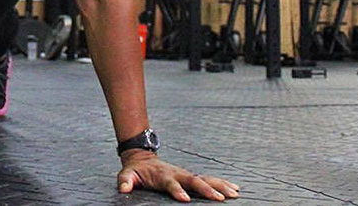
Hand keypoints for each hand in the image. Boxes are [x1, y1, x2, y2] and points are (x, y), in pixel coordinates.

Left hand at [119, 150, 239, 201]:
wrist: (142, 158)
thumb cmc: (137, 170)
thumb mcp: (128, 174)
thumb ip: (126, 181)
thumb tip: (123, 188)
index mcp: (163, 175)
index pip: (171, 183)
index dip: (177, 190)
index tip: (185, 199)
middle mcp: (177, 173)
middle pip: (193, 180)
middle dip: (206, 189)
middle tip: (219, 198)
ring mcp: (185, 174)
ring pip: (205, 178)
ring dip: (219, 185)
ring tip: (234, 193)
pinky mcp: (191, 177)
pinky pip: (208, 180)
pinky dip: (221, 183)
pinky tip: (235, 189)